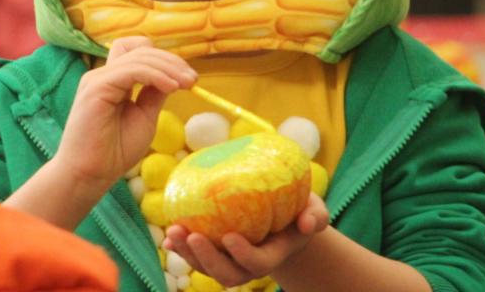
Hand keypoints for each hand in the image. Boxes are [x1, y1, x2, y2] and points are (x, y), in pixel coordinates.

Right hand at [51, 36, 195, 196]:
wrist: (90, 176)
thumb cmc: (114, 153)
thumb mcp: (144, 118)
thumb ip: (154, 95)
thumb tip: (173, 78)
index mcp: (113, 81)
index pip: (138, 52)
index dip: (164, 59)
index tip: (186, 78)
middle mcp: (103, 75)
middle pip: (141, 50)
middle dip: (171, 61)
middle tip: (192, 80)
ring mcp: (98, 79)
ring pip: (138, 56)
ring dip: (168, 67)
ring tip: (186, 84)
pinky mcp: (96, 88)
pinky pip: (131, 70)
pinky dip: (155, 75)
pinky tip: (171, 87)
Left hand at [162, 193, 328, 287]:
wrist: (284, 223)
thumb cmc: (299, 212)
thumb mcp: (315, 211)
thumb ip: (315, 217)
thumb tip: (308, 223)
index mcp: (271, 256)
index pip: (256, 263)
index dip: (242, 254)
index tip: (229, 236)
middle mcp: (248, 265)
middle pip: (225, 273)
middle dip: (206, 258)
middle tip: (192, 235)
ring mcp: (230, 261)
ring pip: (206, 268)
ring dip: (186, 253)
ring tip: (173, 232)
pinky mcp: (216, 253)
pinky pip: (196, 256)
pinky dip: (181, 248)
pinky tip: (169, 237)